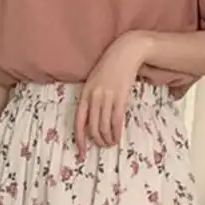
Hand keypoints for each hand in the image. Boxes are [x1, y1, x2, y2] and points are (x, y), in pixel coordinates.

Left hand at [76, 32, 150, 154]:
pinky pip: (116, 122)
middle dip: (97, 141)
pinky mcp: (121, 98)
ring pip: (105, 127)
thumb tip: (90, 120)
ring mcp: (107, 97)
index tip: (81, 152)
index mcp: (85, 94)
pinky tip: (117, 138)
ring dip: (107, 140)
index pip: (79, 122)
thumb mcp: (94, 81)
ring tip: (110, 143)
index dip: (79, 140)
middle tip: (102, 146)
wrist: (126, 52)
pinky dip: (116, 134)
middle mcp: (94, 97)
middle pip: (93, 128)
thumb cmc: (109, 67)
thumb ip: (90, 99)